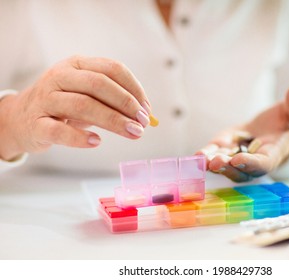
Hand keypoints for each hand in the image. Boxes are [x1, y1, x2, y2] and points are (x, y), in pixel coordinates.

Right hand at [0, 55, 151, 160]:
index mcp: (77, 64)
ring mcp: (45, 99)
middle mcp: (60, 76)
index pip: (112, 68)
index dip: (134, 89)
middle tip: (143, 123)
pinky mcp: (36, 124)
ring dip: (113, 120)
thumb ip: (114, 100)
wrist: (22, 118)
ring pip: (82, 105)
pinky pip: (59, 131)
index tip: (147, 109)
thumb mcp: (88, 94)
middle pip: (99, 84)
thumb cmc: (64, 105)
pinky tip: (97, 142)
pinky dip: (80, 137)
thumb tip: (146, 115)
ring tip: (133, 133)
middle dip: (126, 104)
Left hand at [196, 83, 288, 181]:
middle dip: (228, 168)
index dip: (251, 163)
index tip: (239, 159)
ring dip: (214, 165)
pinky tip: (197, 156)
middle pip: (241, 171)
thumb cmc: (286, 121)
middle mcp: (254, 162)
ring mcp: (237, 158)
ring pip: (226, 167)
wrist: (272, 128)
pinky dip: (206, 157)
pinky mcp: (225, 150)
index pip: (263, 164)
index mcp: (273, 154)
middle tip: (217, 162)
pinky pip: (215, 156)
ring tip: (204, 160)